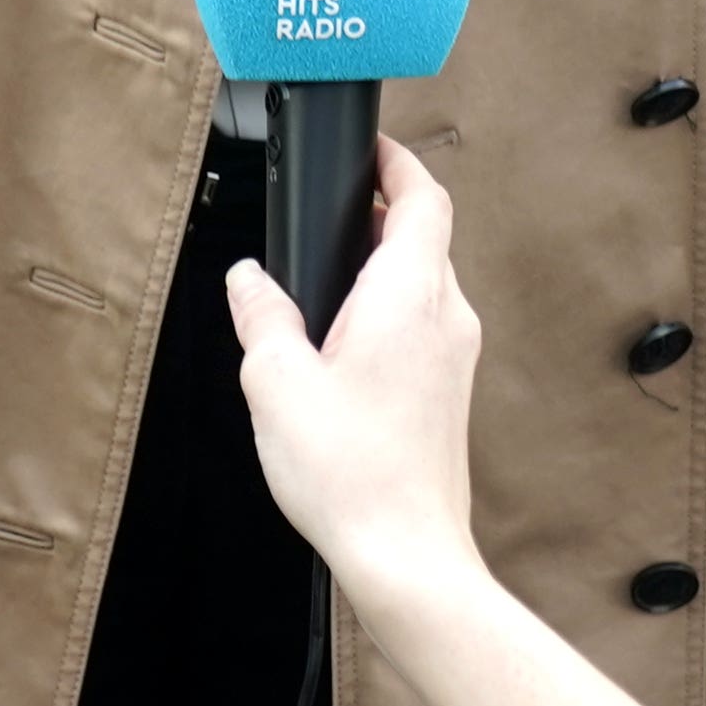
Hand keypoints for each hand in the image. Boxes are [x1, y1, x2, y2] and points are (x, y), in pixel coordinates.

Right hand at [227, 140, 484, 613]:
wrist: (406, 555)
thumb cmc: (351, 474)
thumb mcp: (275, 383)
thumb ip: (261, 316)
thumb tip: (248, 278)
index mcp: (410, 297)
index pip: (424, 197)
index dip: (397, 163)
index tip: (368, 150)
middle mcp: (448, 318)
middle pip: (427, 237)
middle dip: (380, 215)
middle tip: (330, 216)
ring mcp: (457, 358)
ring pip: (427, 283)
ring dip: (383, 268)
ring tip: (326, 284)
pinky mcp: (451, 393)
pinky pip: (426, 326)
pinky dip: (390, 312)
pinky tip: (343, 346)